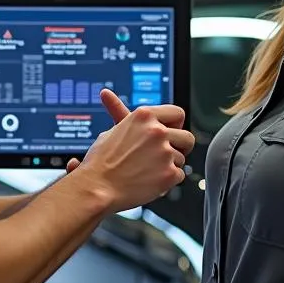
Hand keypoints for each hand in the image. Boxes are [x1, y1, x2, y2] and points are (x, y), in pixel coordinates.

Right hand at [77, 89, 193, 210]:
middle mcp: (157, 131)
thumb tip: (107, 94)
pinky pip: (179, 176)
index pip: (177, 113)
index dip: (175, 125)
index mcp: (144, 116)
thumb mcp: (111, 131)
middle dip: (181, 148)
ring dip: (169, 166)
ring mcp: (165, 152)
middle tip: (168, 155)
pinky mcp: (169, 173)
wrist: (96, 188)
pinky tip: (149, 181)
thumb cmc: (100, 162)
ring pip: (181, 159)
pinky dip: (167, 181)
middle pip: (187, 137)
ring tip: (147, 171)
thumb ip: (120, 115)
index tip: (171, 133)